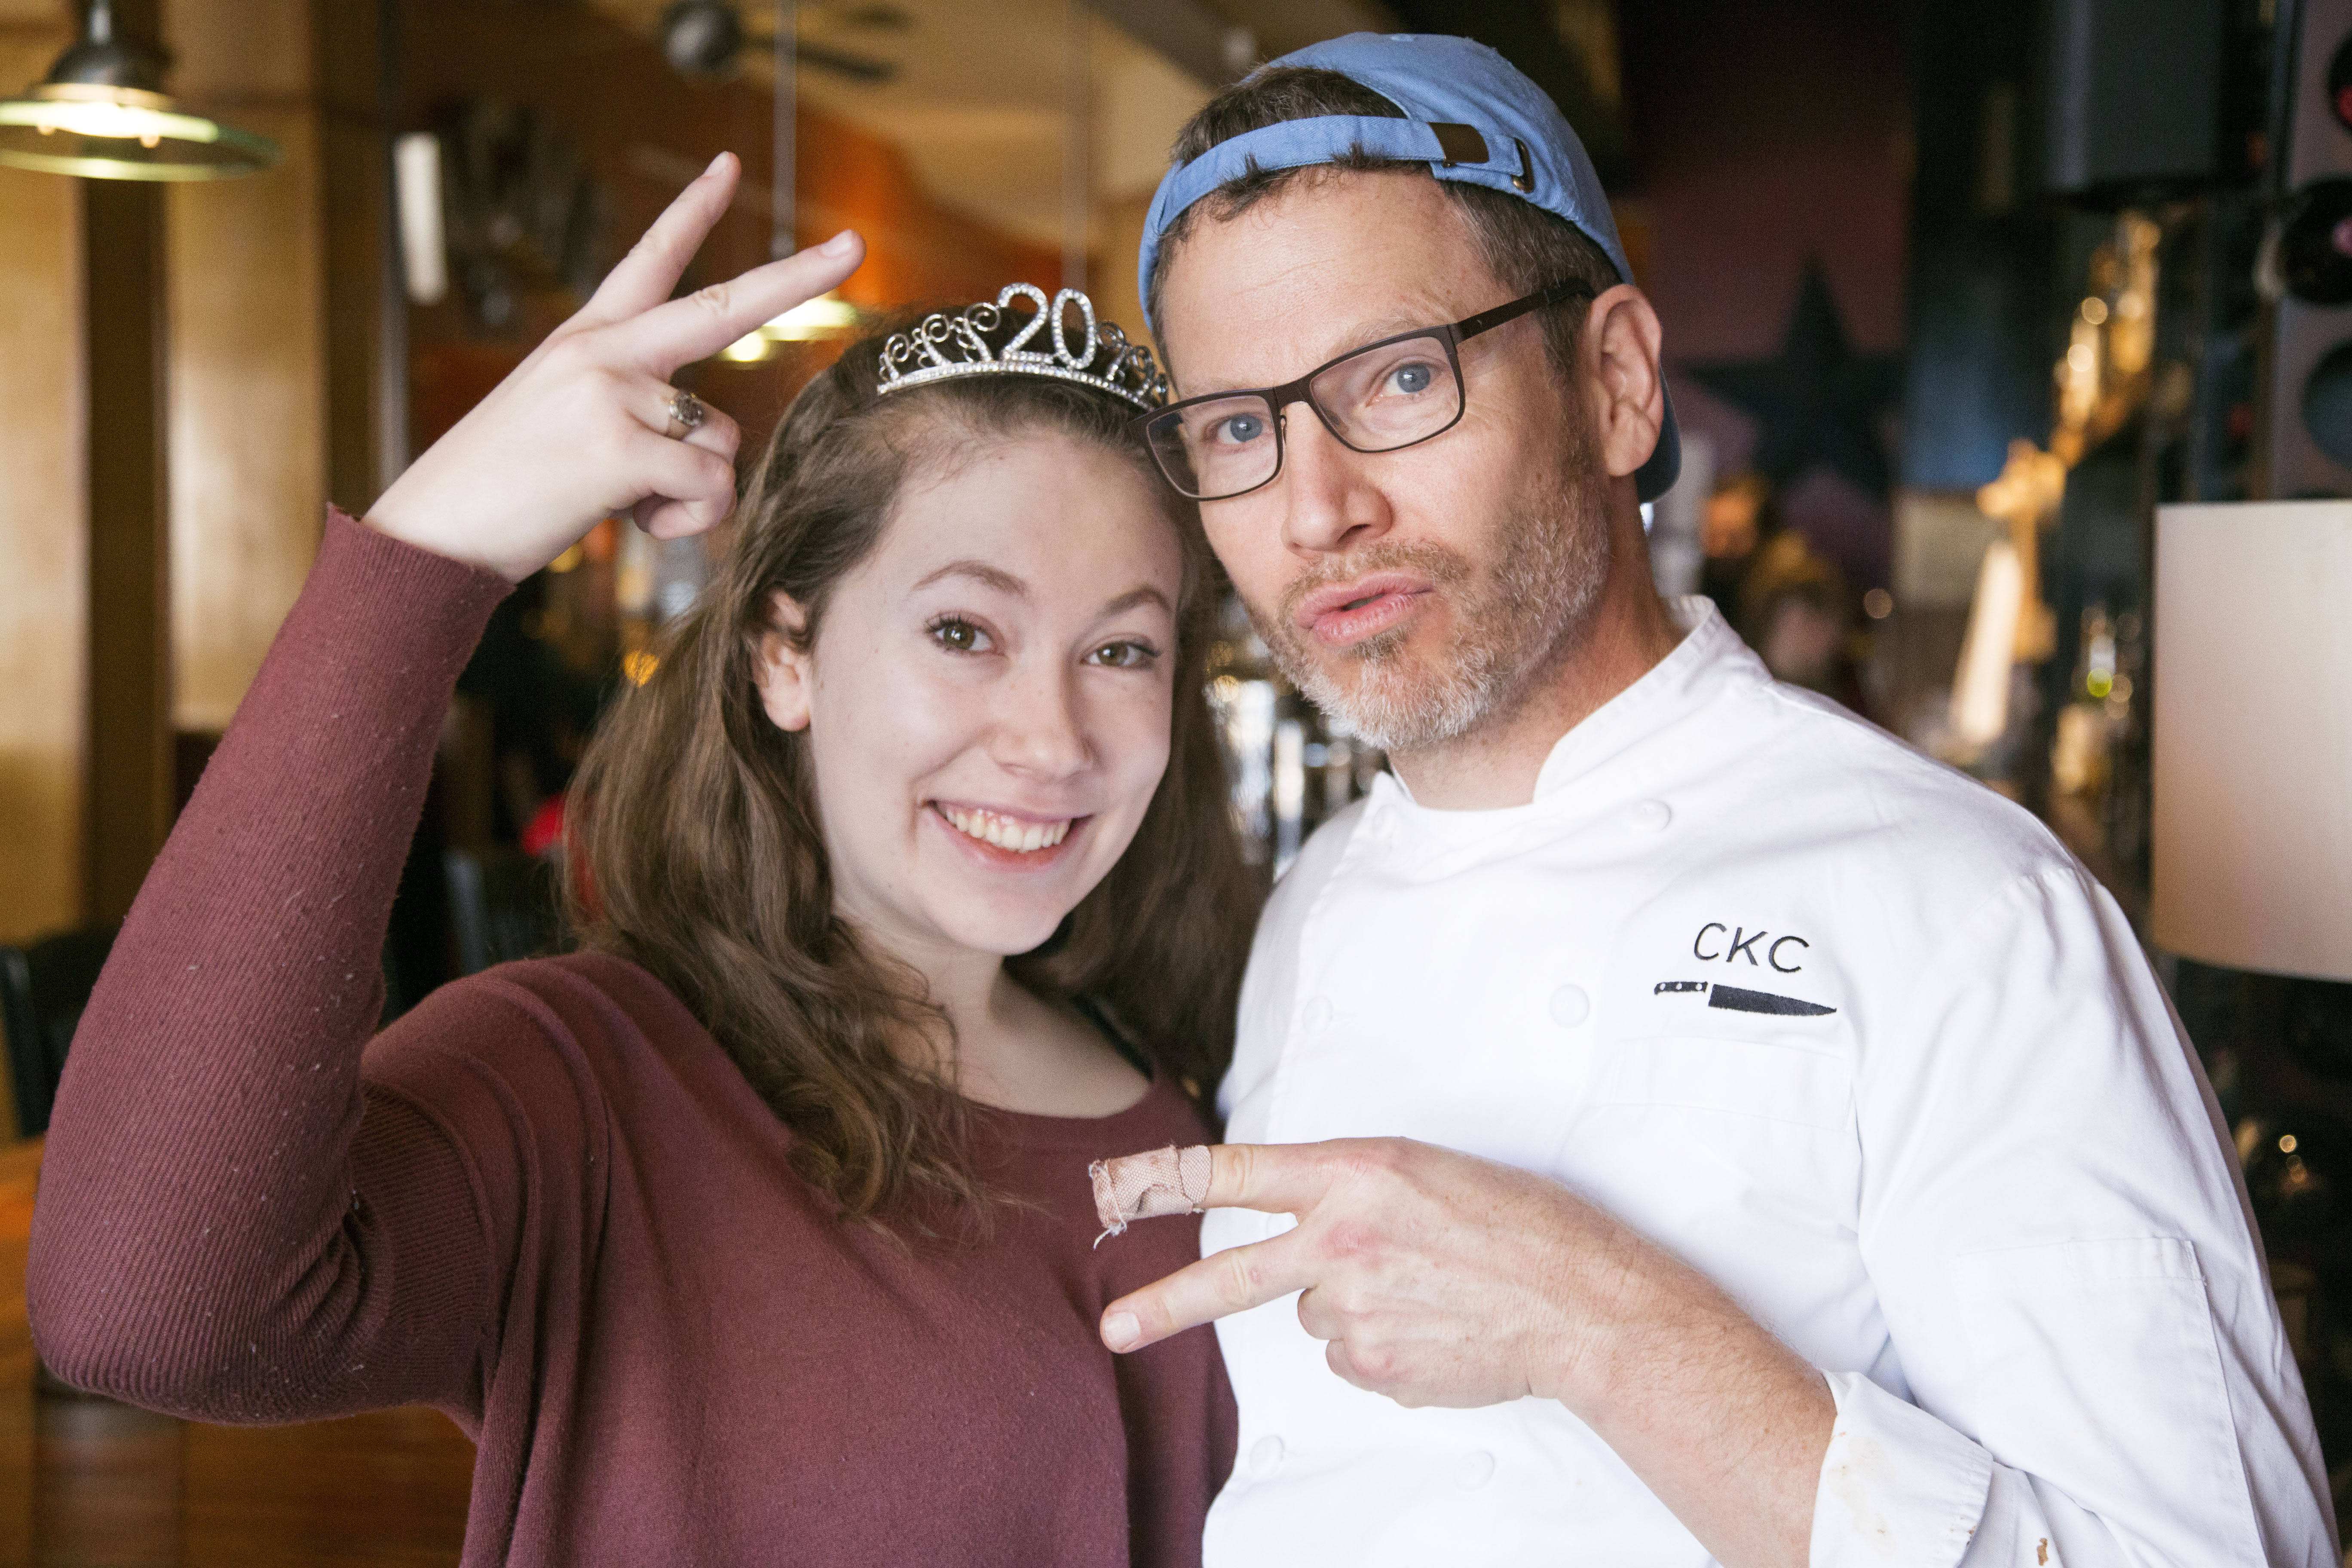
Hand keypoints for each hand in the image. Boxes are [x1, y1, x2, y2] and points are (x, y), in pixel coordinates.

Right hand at [363, 152, 865, 582]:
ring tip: (623, 497)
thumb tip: (710, 443)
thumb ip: (636, 409)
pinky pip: (705, 487)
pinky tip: (626, 518)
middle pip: (724, 306)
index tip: (729, 165)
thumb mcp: (566, 423)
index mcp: (587, 338)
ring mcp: (611, 393)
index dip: (692, 210)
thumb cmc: (504, 487)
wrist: (434, 531)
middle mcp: (604, 352)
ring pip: (723, 441)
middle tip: (857, 245)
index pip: (648, 260)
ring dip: (692, 489)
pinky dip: (683, 521)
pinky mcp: (620, 447)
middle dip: (799, 278)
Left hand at [1099, 1137, 1834, 1567]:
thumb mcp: (1425, 1172)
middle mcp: (1340, 1241)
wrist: (1582, 1302)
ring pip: (1313, 1311)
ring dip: (1350, 1302)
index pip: (1233, 1171)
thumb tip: (1305, 1235)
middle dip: (1162, 1304)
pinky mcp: (1374, 1366)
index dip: (1163, 1178)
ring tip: (1423, 1290)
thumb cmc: (1521, 1224)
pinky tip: (1432, 1325)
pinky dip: (1380, 1344)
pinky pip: (1350, 1355)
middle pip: (1229, 1274)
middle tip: (1113, 1328)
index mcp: (1353, 1175)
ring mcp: (1354, 1310)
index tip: (1109, 1187)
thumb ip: (1349, 1193)